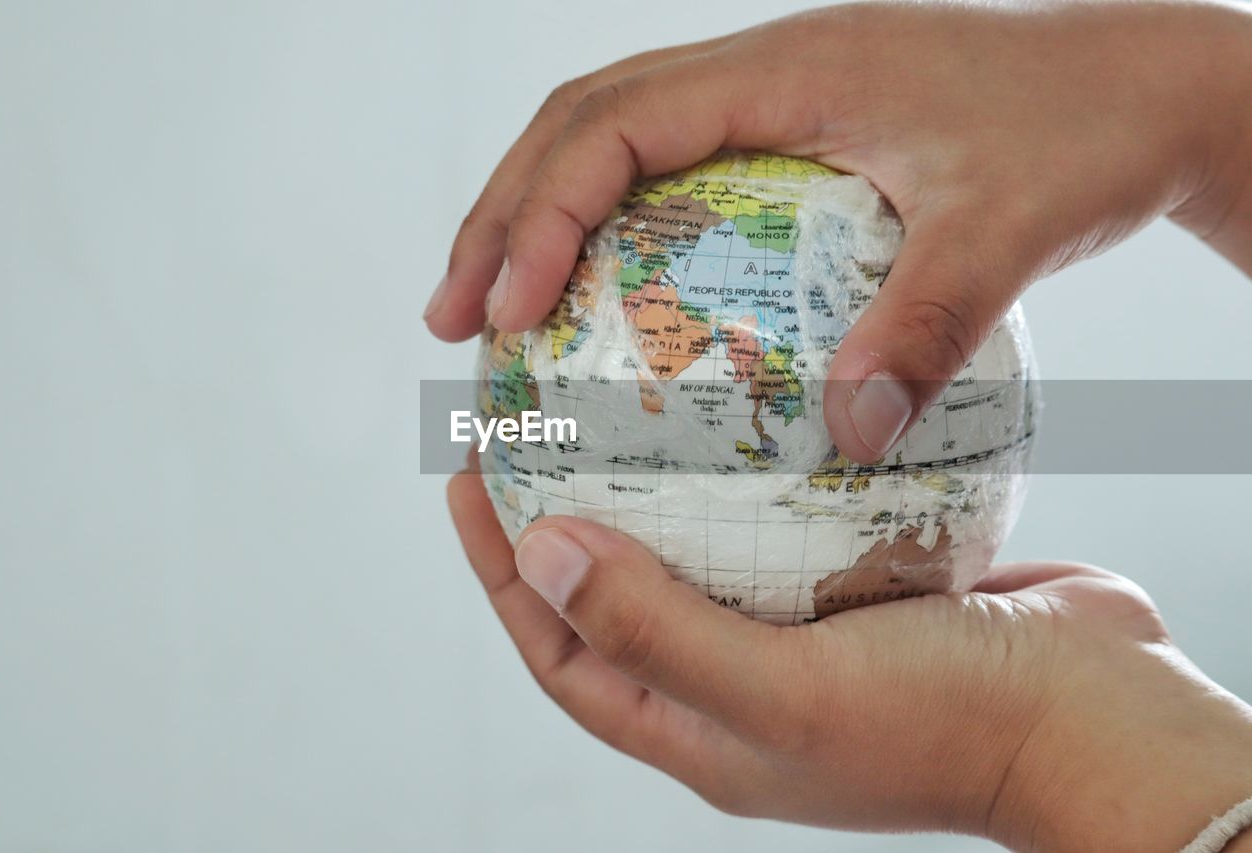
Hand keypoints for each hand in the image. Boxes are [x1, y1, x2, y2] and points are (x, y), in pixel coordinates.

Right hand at [425, 0, 1251, 462]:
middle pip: (580, 121)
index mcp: (786, 69)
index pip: (612, 122)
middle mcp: (762, 70)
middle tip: (450, 319)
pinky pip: (672, 174)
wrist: (1145, 87)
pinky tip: (609, 310)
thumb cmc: (1083, 137)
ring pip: (614, 141)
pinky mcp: (792, 135)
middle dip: (500, 215)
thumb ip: (923, 330)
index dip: (536, 210)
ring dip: (541, 218)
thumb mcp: (1008, 231)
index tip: (499, 310)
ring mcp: (772, 99)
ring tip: (496, 314)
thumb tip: (844, 437)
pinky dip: (614, 234)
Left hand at [448, 464, 1251, 850]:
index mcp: (701, 727)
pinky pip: (786, 513)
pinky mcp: (865, 581)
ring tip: (625, 390)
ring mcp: (805, 631)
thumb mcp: (786, 692)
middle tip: (537, 416)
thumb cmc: (945, 725)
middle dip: (568, 510)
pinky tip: (751, 396)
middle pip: (623, 588)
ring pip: (704, 543)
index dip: (505, 569)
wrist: (1101, 718)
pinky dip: (757, 462)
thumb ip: (657, 629)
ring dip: (659, 477)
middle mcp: (741, 681)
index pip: (565, 648)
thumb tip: (544, 553)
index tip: (473, 475)